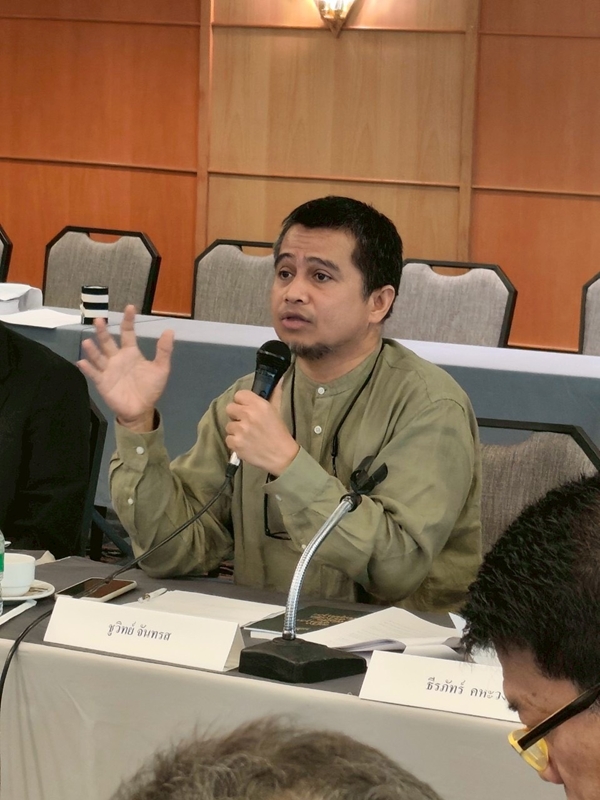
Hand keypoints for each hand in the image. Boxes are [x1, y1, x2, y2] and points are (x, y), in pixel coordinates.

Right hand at [77, 305, 173, 431]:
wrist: (141, 409)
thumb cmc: (150, 388)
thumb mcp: (161, 369)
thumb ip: (164, 351)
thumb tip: (169, 330)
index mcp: (131, 352)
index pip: (128, 333)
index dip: (128, 320)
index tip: (130, 307)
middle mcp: (117, 358)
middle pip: (108, 342)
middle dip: (103, 331)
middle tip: (99, 320)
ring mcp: (108, 370)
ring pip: (99, 356)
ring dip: (93, 349)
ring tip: (88, 341)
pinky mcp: (102, 382)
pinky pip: (94, 374)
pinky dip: (88, 368)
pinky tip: (82, 361)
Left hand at [225, 383, 298, 474]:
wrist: (282, 456)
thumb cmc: (279, 433)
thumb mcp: (276, 411)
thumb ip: (273, 395)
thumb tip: (279, 379)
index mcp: (259, 405)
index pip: (239, 395)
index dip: (242, 402)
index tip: (246, 409)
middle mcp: (248, 415)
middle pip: (230, 408)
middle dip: (236, 416)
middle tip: (246, 423)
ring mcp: (240, 430)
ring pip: (229, 425)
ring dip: (236, 431)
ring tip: (248, 436)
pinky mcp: (236, 444)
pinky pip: (228, 439)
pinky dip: (235, 443)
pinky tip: (245, 445)